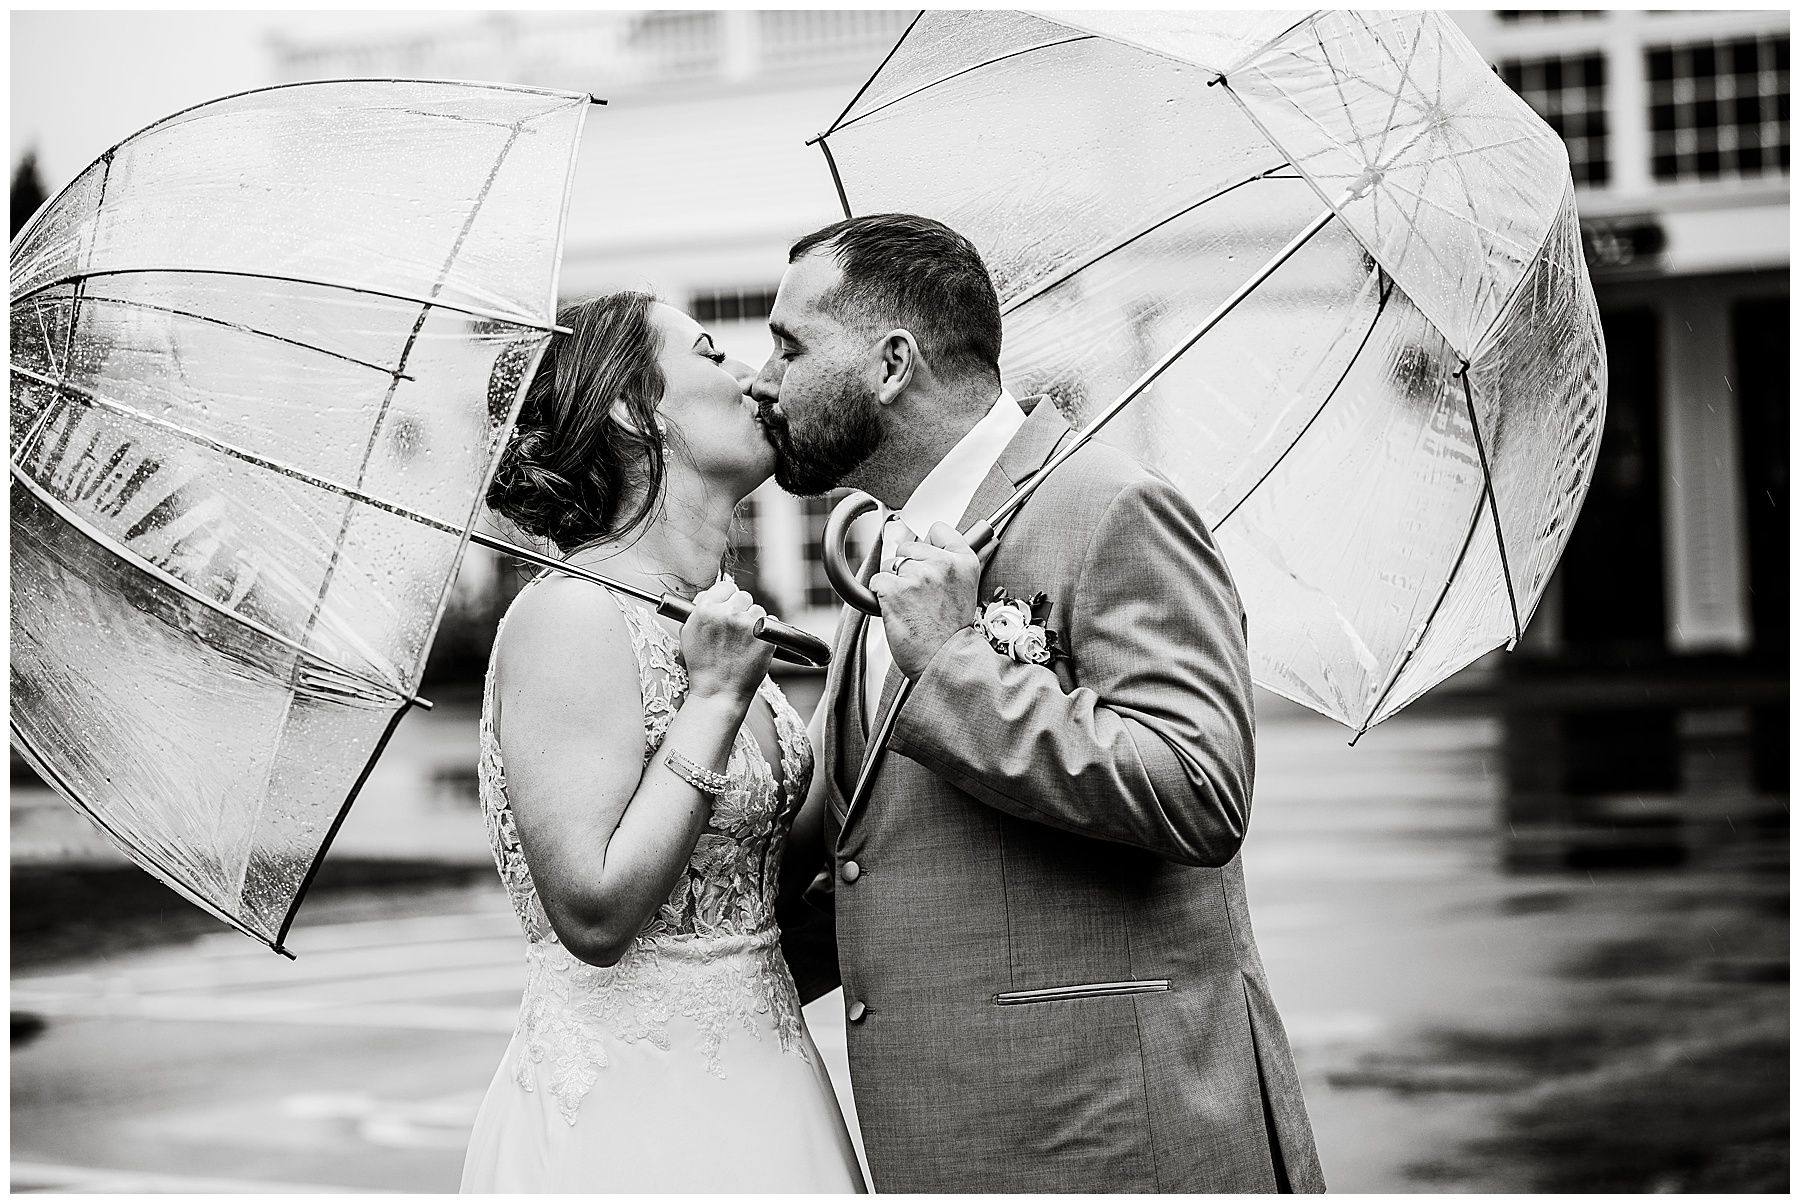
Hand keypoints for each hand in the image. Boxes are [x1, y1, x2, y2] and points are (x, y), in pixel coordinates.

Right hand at [680, 577, 772, 703]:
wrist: (717, 692)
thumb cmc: (702, 667)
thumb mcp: (689, 634)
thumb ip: (698, 611)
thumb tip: (708, 596)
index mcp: (706, 609)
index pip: (725, 586)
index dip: (727, 597)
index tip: (729, 607)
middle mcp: (728, 613)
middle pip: (743, 595)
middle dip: (741, 609)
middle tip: (736, 627)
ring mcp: (749, 624)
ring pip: (758, 609)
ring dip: (754, 621)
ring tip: (744, 640)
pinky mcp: (766, 635)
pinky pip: (773, 622)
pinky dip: (767, 632)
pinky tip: (755, 645)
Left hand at [869, 519, 981, 679]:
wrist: (942, 661)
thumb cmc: (951, 633)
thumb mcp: (965, 590)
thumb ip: (951, 563)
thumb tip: (934, 537)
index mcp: (963, 562)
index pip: (938, 529)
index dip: (928, 545)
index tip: (927, 558)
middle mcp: (942, 564)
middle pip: (908, 547)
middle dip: (908, 568)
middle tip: (920, 594)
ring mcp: (918, 575)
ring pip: (891, 564)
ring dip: (894, 583)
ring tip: (910, 605)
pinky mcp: (895, 588)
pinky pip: (878, 580)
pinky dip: (880, 595)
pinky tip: (897, 609)